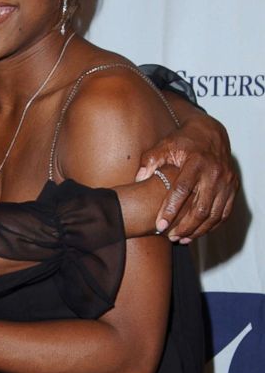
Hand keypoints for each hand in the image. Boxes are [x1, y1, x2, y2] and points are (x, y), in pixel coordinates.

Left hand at [135, 112, 237, 241]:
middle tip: (170, 237)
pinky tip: (197, 233)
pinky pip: (224, 213)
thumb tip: (138, 179)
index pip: (182, 190)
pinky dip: (211, 226)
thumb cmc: (182, 142)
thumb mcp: (163, 146)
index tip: (160, 225)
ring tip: (181, 239)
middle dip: (185, 227)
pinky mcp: (233, 187)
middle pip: (200, 208)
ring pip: (214, 215)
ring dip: (198, 231)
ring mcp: (227, 181)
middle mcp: (215, 172)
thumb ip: (149, 162)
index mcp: (196, 162)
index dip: (170, 210)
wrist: (210, 133)